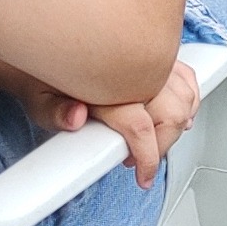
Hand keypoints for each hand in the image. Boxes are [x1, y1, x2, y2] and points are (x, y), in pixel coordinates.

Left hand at [33, 57, 200, 188]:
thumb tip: (76, 118)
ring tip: (156, 139)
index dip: (148, 158)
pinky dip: (188, 99)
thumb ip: (56, 112)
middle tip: (143, 160)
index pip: (140, 127)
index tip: (144, 176)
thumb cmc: (44, 77)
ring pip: (184, 96)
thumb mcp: (38, 100)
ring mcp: (148, 61)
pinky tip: (177, 113)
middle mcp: (133, 70)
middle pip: (172, 114)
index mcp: (106, 84)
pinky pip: (186, 77)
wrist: (46, 50)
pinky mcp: (156, 56)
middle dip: (164, 145)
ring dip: (178, 123)